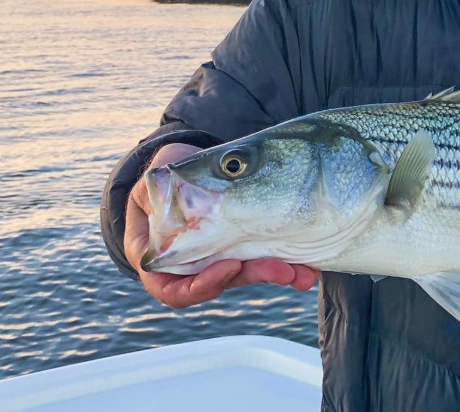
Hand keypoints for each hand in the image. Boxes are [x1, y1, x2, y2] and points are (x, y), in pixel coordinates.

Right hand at [124, 143, 319, 308]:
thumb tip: (166, 204)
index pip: (175, 290)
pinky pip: (266, 256)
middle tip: (284, 271)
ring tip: (304, 272)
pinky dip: (288, 260)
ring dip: (278, 273)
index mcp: (161, 262)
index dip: (202, 285)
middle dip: (256, 277)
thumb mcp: (149, 190)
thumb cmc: (161, 180)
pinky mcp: (247, 245)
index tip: (229, 266)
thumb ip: (155, 202)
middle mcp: (195, 266)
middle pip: (224, 283)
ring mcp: (223, 257)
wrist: (186, 168)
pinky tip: (310, 264)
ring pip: (250, 273)